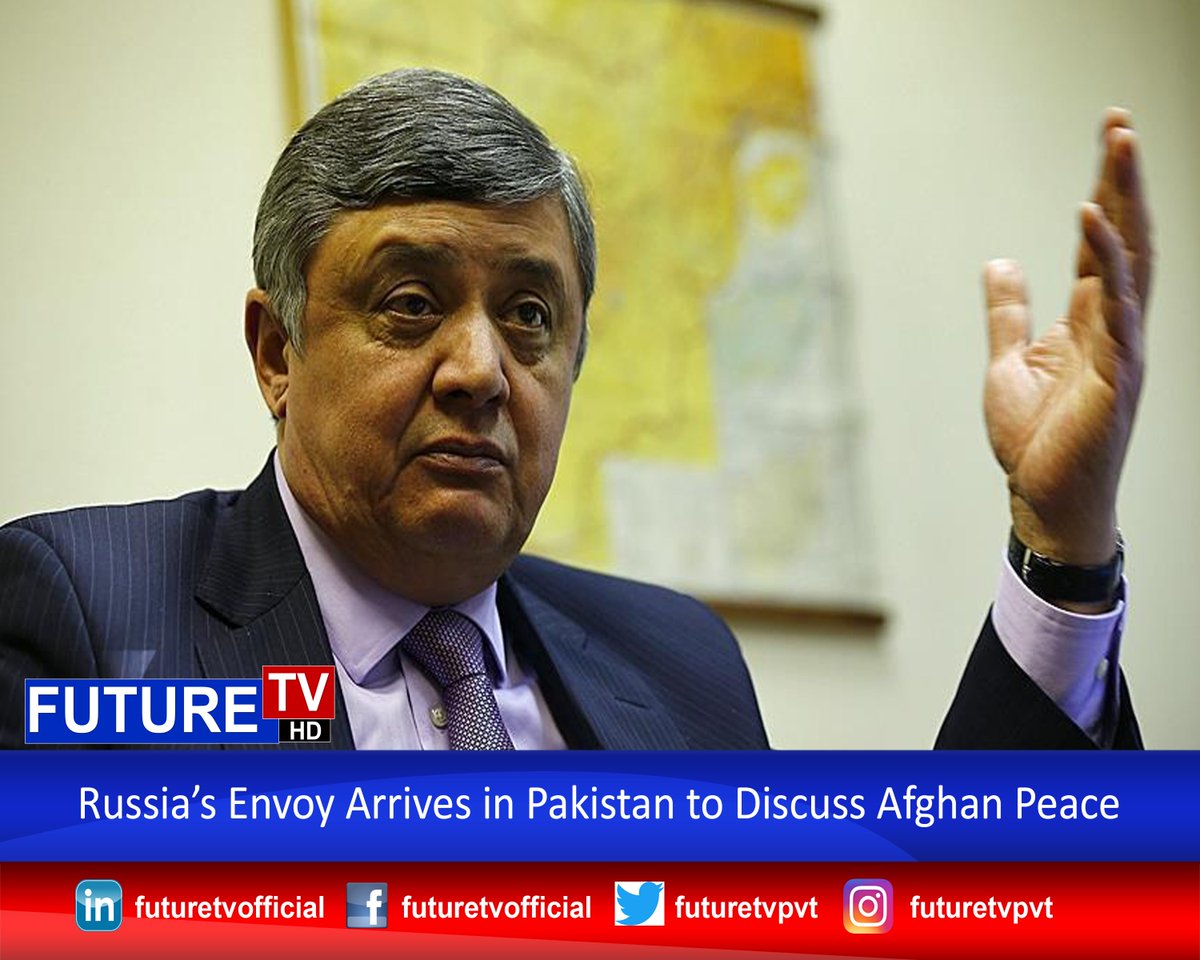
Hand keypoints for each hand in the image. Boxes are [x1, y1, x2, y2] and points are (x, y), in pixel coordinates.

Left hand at [983, 109, 1151, 565]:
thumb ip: (1009, 314)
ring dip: (1124, 207)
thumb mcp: (1010, 365)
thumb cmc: (1035, 441)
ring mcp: (1123, 350)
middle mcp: (1116, 326)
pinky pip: (1117, 314)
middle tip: (1120, 122)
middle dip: (1124, 181)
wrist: (1044, 502)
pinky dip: (1110, 268)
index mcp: (1091, 320)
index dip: (1106, 190)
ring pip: (1132, 264)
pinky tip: (1097, 226)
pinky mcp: (1117, 380)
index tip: (1109, 137)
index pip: (1104, 242)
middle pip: (1126, 239)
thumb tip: (1001, 261)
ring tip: (1118, 151)